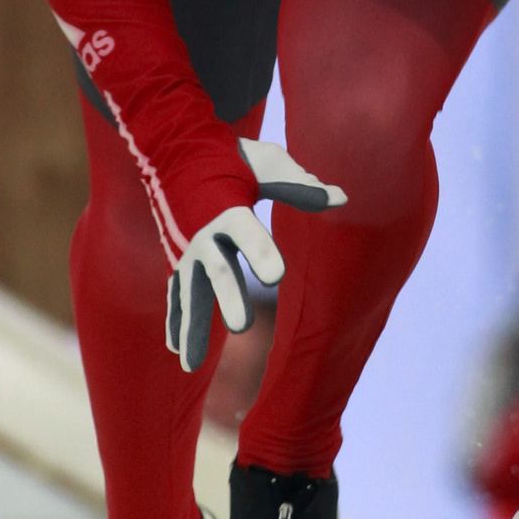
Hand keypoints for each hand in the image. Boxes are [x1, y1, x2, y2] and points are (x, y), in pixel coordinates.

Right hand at [165, 139, 346, 373]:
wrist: (179, 152)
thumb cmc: (234, 160)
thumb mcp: (268, 164)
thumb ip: (300, 186)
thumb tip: (342, 197)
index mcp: (228, 208)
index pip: (248, 233)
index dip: (262, 252)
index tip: (277, 275)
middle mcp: (203, 234)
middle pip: (218, 271)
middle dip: (228, 299)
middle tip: (242, 327)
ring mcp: (186, 251)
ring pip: (189, 294)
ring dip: (192, 329)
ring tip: (192, 366)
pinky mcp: (177, 260)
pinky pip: (176, 296)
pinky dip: (176, 324)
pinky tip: (180, 353)